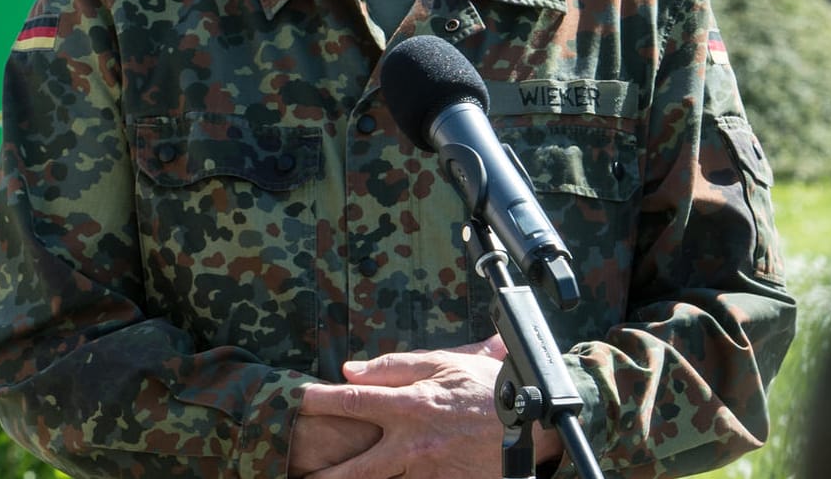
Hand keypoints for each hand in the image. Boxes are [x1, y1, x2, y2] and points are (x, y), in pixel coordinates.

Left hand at [294, 336, 507, 478]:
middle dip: (324, 477)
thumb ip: (392, 367)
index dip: (316, 402)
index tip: (294, 402)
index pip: (350, 402)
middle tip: (299, 476)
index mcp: (409, 407)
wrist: (536, 424)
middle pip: (356, 469)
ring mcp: (430, 474)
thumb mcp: (441, 363)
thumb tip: (349, 370)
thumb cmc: (487, 388)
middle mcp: (413, 446)